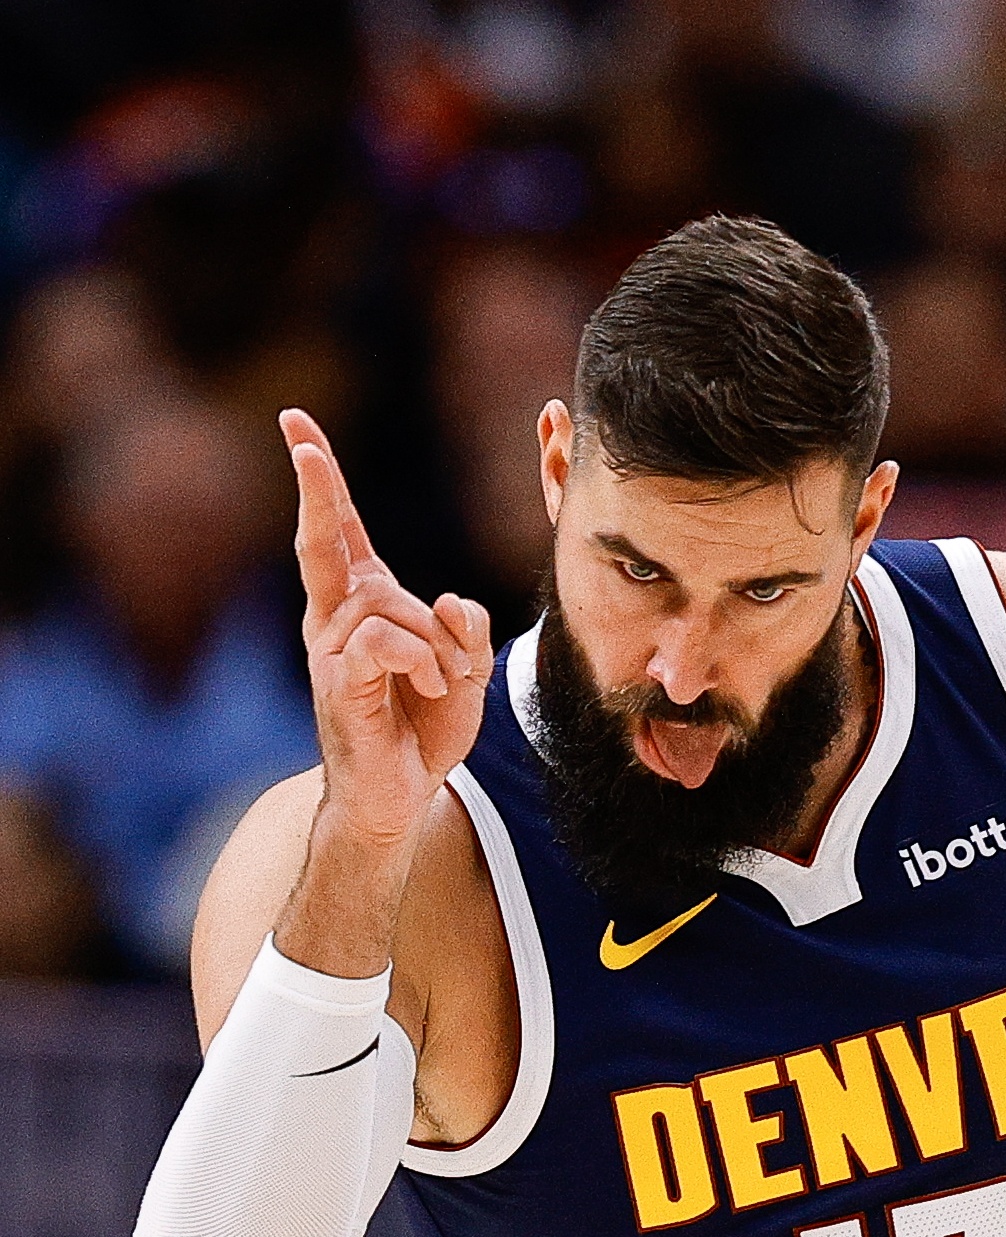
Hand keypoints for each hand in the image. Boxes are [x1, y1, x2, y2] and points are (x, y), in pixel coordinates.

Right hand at [281, 408, 491, 847]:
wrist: (400, 798)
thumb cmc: (425, 731)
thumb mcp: (465, 672)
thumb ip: (465, 631)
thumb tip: (448, 600)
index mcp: (362, 606)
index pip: (341, 533)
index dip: (322, 480)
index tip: (296, 425)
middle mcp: (335, 620)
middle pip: (330, 540)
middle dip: (319, 486)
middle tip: (300, 438)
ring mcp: (330, 650)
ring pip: (387, 602)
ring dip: (432, 641)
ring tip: (438, 681)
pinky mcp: (337, 683)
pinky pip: (383, 641)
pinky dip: (419, 661)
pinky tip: (427, 686)